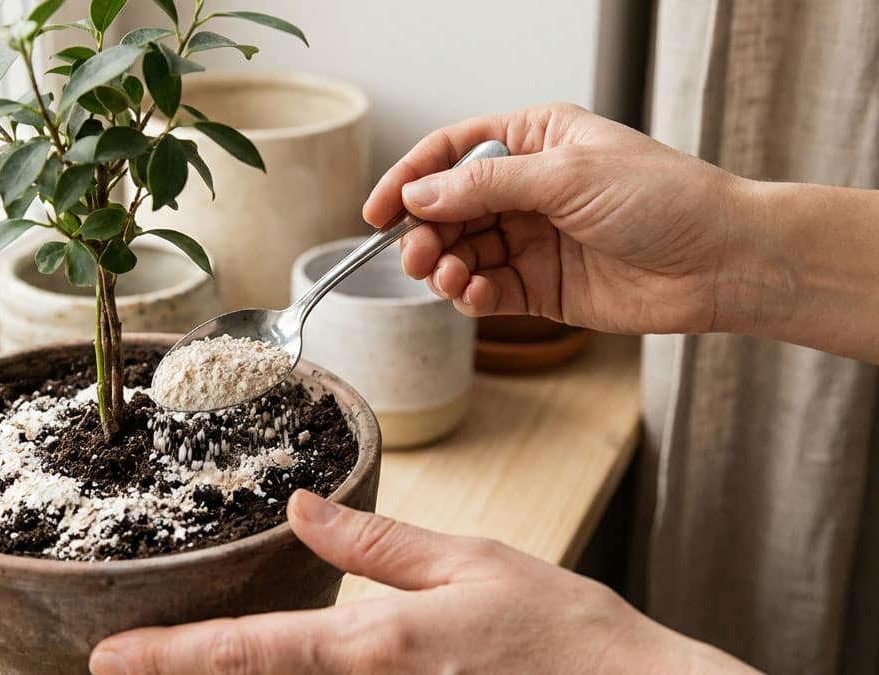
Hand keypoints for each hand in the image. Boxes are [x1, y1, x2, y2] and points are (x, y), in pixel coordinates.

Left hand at [89, 490, 752, 673]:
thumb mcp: (469, 563)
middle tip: (122, 664)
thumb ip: (375, 545)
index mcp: (378, 645)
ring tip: (179, 662)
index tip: (110, 659)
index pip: (251, 651)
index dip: (172, 655)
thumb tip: (301, 510)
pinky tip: (270, 668)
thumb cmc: (563, 631)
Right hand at [364, 103, 750, 334]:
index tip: (375, 212)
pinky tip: (475, 295)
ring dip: (445, 267)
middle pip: (449, 208)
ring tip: (448, 277)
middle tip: (417, 255)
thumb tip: (419, 195)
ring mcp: (533, 238)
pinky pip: (487, 290)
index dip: (408, 179)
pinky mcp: (542, 286)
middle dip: (425, 233)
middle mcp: (528, 187)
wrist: (721, 262)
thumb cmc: (664, 199)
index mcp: (534, 139)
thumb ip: (484, 186)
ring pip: (463, 252)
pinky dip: (471, 295)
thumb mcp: (565, 176)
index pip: (451, 153)